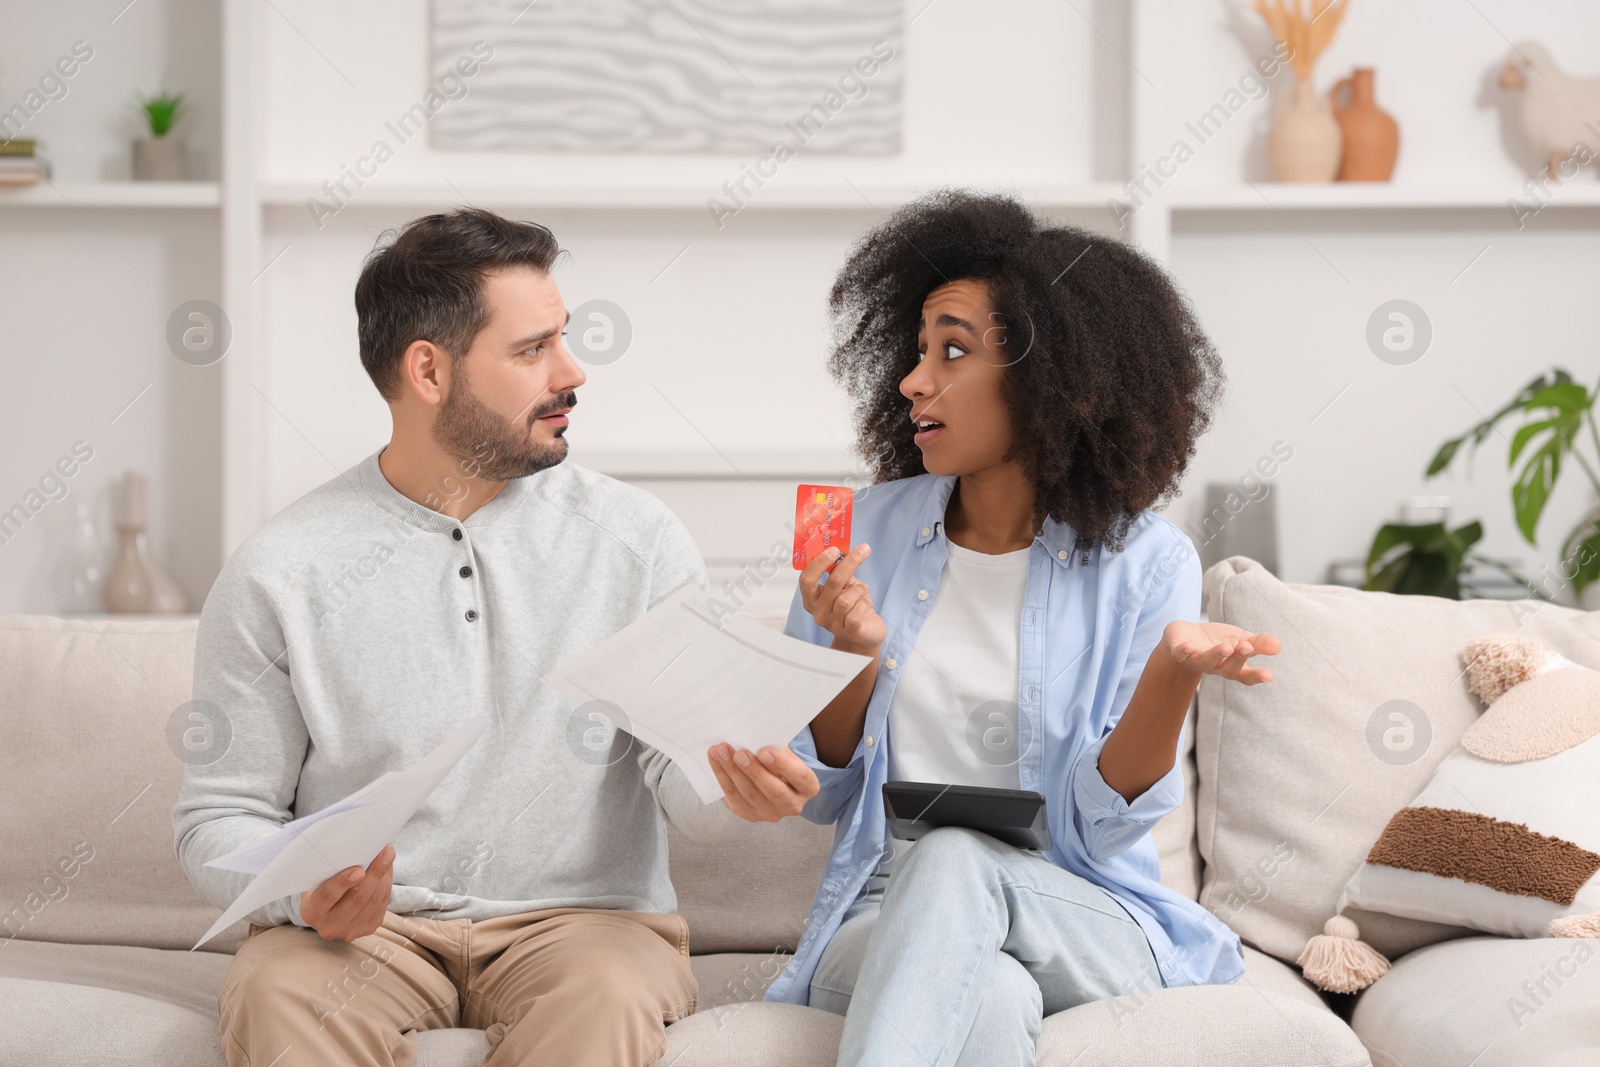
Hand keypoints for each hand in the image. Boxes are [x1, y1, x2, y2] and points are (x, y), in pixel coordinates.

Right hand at [298, 843, 393, 941]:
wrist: (327, 909)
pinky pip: (382, 905)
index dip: (343, 882)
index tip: (359, 869)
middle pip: (357, 899)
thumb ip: (329, 869)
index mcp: (311, 912)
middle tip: (385, 852)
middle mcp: (329, 926)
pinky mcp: (367, 930)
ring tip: (388, 855)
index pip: (327, 896)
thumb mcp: (317, 878)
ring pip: (374, 902)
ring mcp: (349, 931)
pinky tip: (387, 870)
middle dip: (374, 873)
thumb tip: (356, 847)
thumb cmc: (321, 885)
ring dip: (384, 876)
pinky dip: (386, 884)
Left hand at [707, 743, 820, 821]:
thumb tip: (753, 735)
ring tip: (720, 751)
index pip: (799, 776)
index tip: (764, 751)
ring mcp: (771, 813)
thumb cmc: (779, 760)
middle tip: (739, 752)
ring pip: (749, 794)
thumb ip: (775, 746)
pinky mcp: (750, 815)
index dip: (782, 764)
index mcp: (808, 786)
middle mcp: (793, 804)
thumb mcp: (785, 752)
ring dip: (732, 771)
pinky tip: (715, 759)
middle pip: (773, 790)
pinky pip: (733, 797)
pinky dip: (722, 777)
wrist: (771, 779)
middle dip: (753, 770)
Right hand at [799, 543, 885, 653]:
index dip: (819, 562)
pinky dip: (865, 603)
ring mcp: (832, 624)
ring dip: (859, 589)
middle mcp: (818, 612)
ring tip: (863, 591)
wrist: (864, 634)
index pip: (807, 578)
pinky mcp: (849, 632)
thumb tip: (844, 553)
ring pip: (846, 598)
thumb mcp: (843, 587)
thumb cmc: (852, 608)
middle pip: (832, 583)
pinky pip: (857, 611)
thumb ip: (839, 573)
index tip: (834, 549)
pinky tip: (865, 605)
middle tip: (862, 550)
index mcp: (812, 599)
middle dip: (849, 563)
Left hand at [1162, 621, 1279, 684]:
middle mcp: (1215, 667)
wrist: (1184, 637)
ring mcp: (1197, 660)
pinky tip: (1188, 646)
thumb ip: (1259, 643)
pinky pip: (1180, 653)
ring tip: (1226, 647)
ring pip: (1207, 661)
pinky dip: (1184, 651)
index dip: (1256, 677)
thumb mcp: (1241, 639)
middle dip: (1238, 659)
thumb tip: (1278, 646)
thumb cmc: (1217, 641)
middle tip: (1246, 646)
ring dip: (1216, 655)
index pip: (1245, 676)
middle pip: (1228, 669)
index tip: (1269, 676)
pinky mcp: (1179, 651)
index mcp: (1232, 666)